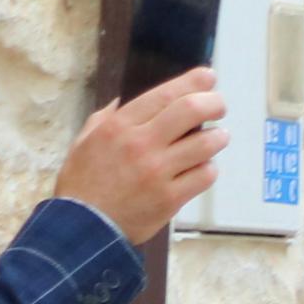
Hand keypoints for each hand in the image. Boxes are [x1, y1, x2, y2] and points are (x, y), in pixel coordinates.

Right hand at [55, 68, 227, 246]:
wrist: (85, 226)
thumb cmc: (84, 182)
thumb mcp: (86, 139)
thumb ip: (111, 116)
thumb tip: (131, 98)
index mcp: (119, 126)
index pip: (164, 95)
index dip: (192, 82)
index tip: (208, 77)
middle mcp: (141, 145)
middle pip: (191, 111)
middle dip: (213, 103)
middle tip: (219, 105)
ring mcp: (158, 172)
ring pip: (206, 144)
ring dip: (218, 137)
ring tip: (217, 137)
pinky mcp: (171, 198)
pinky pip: (205, 176)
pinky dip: (209, 168)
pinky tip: (203, 167)